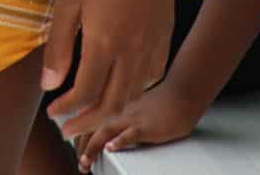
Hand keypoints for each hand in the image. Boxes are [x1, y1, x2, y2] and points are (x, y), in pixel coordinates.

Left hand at [43, 0, 172, 139]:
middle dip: (89, 119)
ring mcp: (153, 43)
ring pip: (136, 91)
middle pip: (113, 102)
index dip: (68, 109)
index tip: (53, 113)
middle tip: (69, 127)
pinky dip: (137, 88)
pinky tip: (125, 84)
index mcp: (105, 42)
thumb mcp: (67, 1)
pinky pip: (154, 73)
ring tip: (94, 110)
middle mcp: (133, 50)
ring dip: (114, 107)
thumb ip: (59, 45)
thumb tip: (49, 84)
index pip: (86, 92)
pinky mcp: (166, 33)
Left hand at [73, 80, 206, 169]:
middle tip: (81, 164)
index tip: (77, 152)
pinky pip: (130, 134)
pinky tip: (111, 148)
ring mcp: (131, 118)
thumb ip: (118, 116)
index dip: (79, 138)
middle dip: (82, 148)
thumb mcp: (132, 108)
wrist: (182, 95)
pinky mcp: (146, 126)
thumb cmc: (160, 104)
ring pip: (105, 131)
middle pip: (92, 129)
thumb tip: (107, 133)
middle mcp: (117, 111)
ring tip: (86, 161)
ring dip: (93, 147)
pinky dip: (119, 141)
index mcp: (112, 106)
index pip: (88, 122)